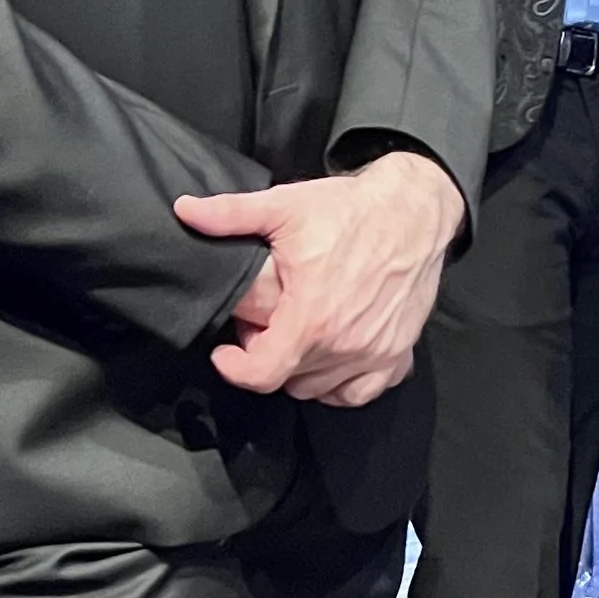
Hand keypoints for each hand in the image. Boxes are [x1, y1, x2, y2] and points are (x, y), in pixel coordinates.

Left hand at [175, 154, 464, 406]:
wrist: (414, 209)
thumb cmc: (352, 210)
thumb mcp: (285, 206)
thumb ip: (230, 215)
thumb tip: (184, 211)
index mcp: (312, 318)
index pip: (262, 374)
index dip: (234, 367)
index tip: (226, 351)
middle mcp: (345, 345)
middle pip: (288, 379)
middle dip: (266, 357)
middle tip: (264, 324)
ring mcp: (375, 352)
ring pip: (320, 388)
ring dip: (300, 370)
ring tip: (296, 335)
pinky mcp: (399, 351)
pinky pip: (361, 391)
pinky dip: (342, 384)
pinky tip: (333, 357)